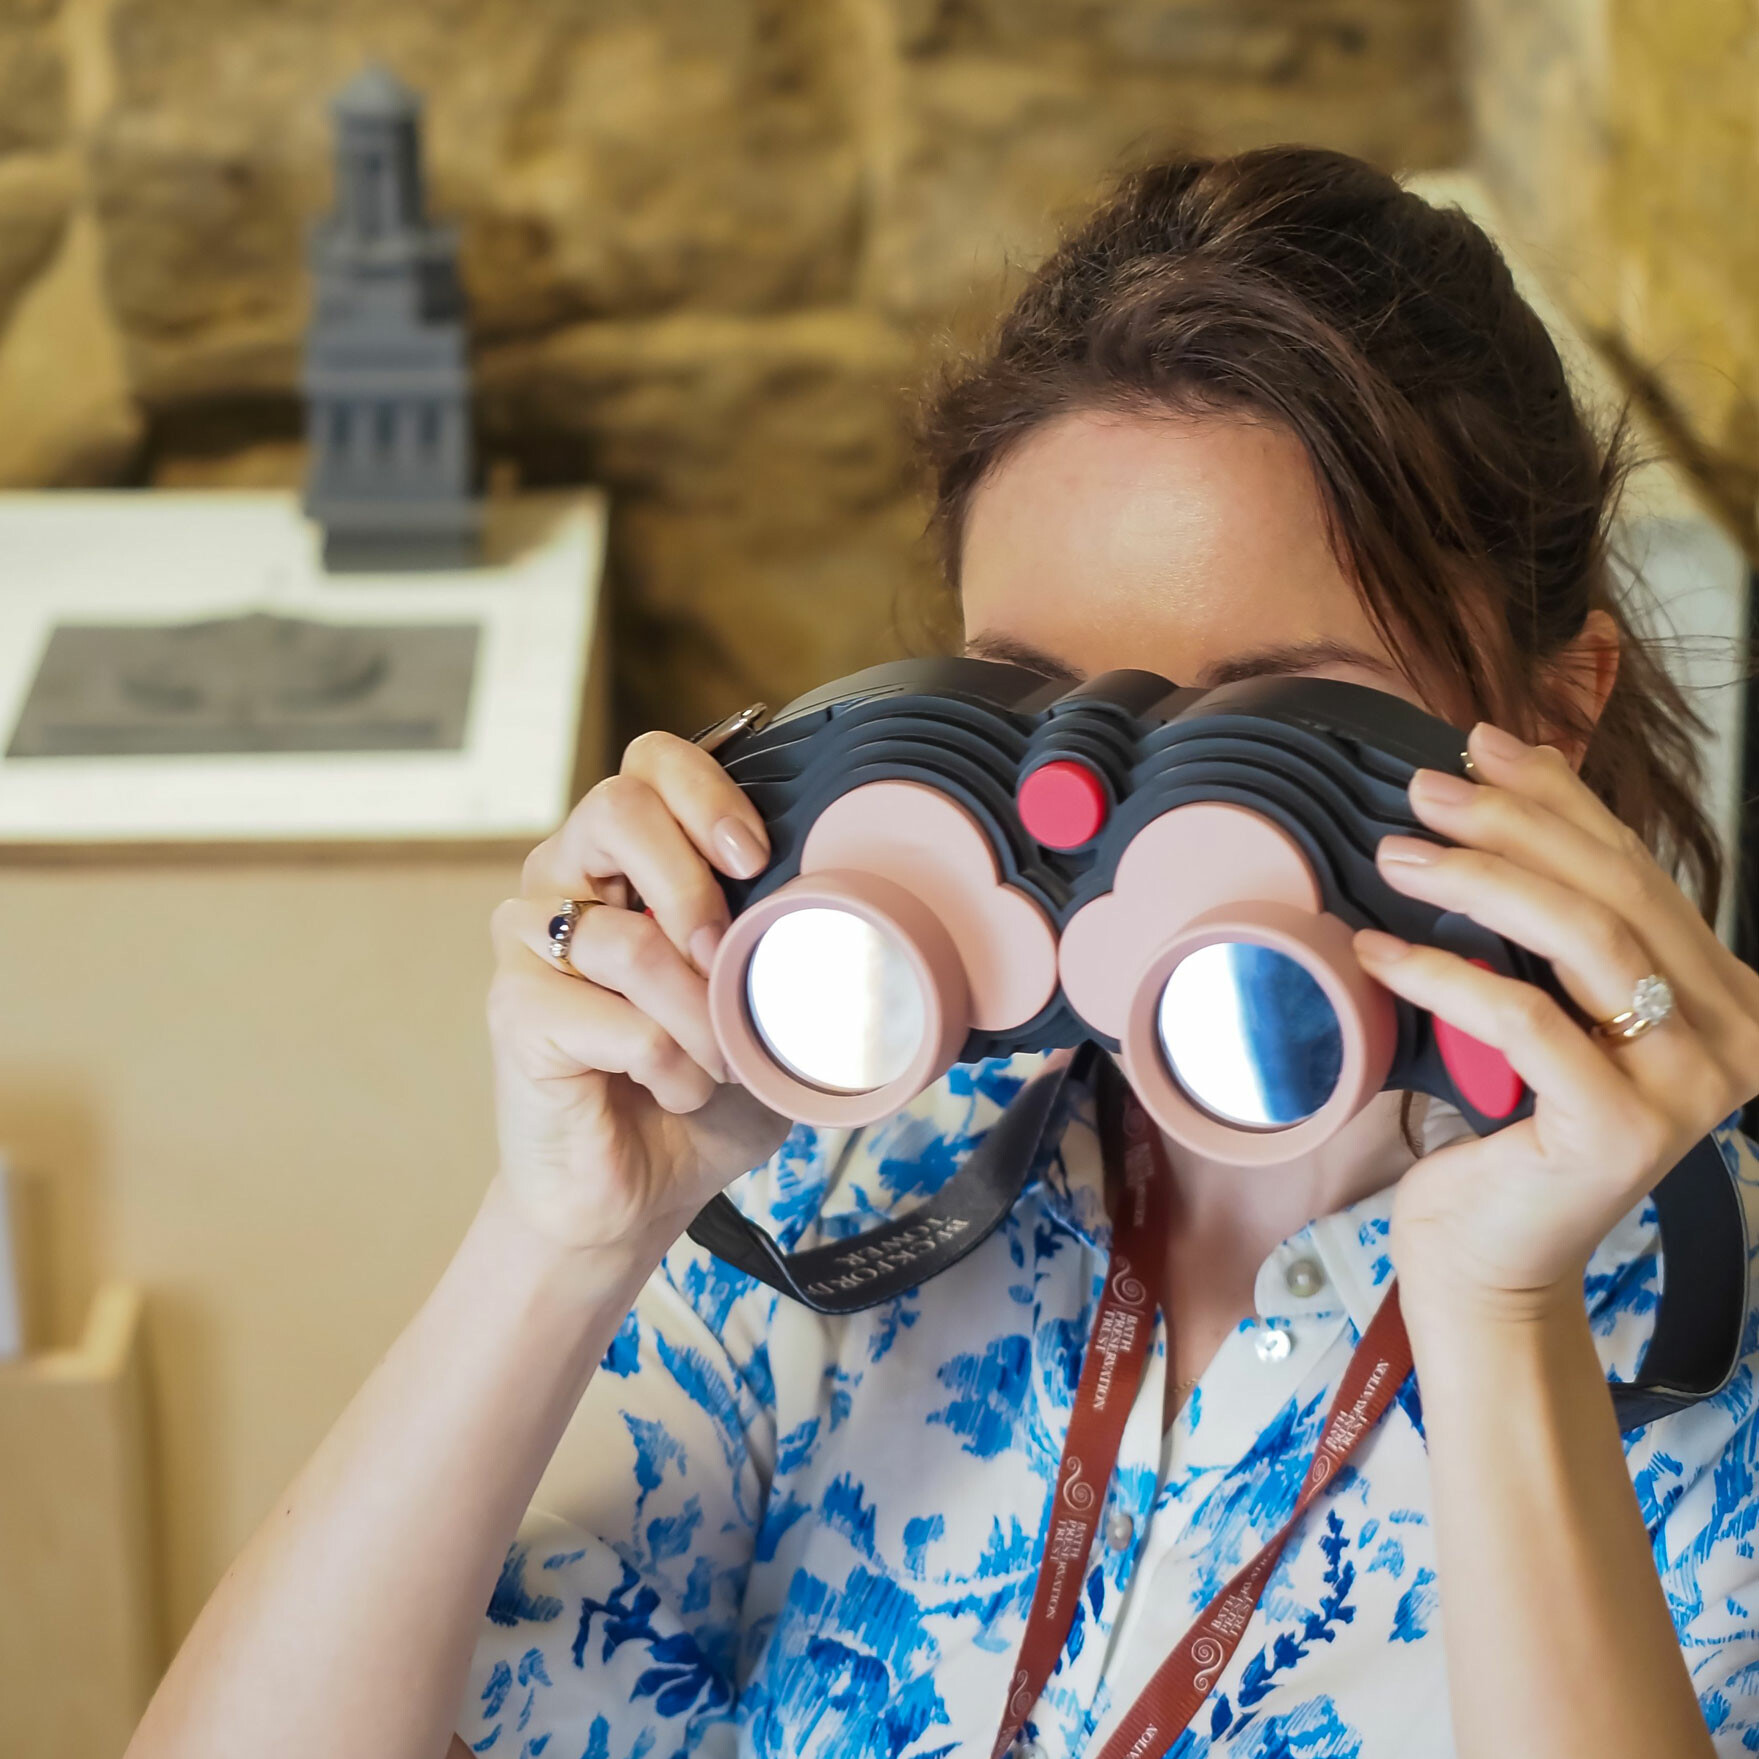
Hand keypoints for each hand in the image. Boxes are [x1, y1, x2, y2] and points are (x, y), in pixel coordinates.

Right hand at [486, 731, 790, 1253]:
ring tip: (719, 1060)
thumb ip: (790, 942)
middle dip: (694, 883)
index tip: (759, 859)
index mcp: (624, 858)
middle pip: (617, 806)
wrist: (635, 1192)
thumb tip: (861, 909)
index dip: (707, 793)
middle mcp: (565, 882)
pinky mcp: (514, 1012)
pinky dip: (671, 1064)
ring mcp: (528, 945)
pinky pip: (613, 1019)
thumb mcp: (764, 1000)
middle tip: (728, 955)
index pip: (651, 764)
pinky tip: (677, 1089)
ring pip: (626, 938)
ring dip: (699, 1013)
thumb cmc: (698, 1087)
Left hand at [1352, 722, 1758, 1323]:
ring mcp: (1688, 1086)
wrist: (1490, 1260)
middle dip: (1514, 824)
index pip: (1635, 868)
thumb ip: (1543, 921)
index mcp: (1720, 994)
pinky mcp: (1622, 1129)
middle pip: (1614, 891)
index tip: (1483, 744)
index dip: (1560, 796)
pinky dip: (1442, 975)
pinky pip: (1524, 1020)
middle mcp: (1731, 1035)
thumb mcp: (1534, 1005)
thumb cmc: (1503, 1131)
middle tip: (1423, 791)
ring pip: (1584, 939)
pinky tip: (1373, 950)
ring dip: (1480, 882)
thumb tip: (1495, 787)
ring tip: (1395, 854)